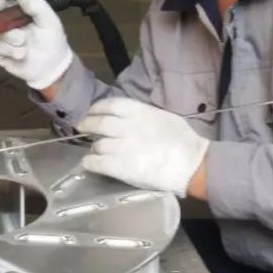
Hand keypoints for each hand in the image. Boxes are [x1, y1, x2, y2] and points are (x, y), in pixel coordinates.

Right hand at [0, 0, 73, 90]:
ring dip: (10, 36)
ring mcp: (1, 34)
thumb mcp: (50, 22)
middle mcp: (9, 19)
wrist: (51, 67)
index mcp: (22, 8)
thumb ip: (38, 7)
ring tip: (24, 42)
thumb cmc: (52, 40)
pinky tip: (20, 53)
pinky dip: (8, 49)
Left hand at [77, 97, 209, 196]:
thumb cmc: (184, 140)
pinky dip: (89, 163)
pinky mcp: (119, 167)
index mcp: (139, 112)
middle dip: (87, 124)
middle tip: (82, 128)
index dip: (97, 108)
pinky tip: (88, 164)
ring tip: (93, 150)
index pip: (110, 105)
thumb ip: (145, 115)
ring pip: (97, 145)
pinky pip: (96, 163)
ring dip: (93, 147)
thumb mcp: (164, 117)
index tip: (92, 111)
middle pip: (98, 123)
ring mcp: (121, 147)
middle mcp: (126, 127)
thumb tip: (133, 118)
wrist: (190, 164)